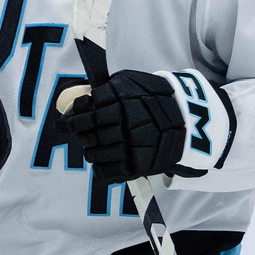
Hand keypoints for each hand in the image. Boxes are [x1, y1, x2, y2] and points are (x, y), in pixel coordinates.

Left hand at [62, 69, 234, 182]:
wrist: (189, 121)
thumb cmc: (154, 97)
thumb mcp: (131, 81)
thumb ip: (106, 87)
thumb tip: (80, 98)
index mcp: (121, 98)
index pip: (86, 107)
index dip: (73, 113)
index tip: (66, 118)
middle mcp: (125, 121)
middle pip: (86, 130)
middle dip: (74, 130)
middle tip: (67, 129)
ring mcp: (131, 145)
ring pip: (92, 152)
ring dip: (87, 148)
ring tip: (90, 145)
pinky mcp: (137, 165)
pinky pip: (106, 172)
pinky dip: (100, 167)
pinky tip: (102, 160)